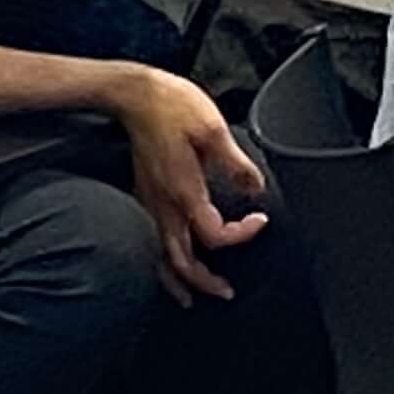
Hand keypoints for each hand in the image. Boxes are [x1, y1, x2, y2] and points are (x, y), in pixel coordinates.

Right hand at [111, 66, 270, 302]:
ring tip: (190, 298)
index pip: (215, 234)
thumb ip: (237, 164)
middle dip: (204, 282)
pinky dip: (161, 262)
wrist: (133, 94)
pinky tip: (169, 263)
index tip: (259, 220)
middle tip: (225, 292)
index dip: (242, 234)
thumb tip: (255, 188)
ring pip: (159, 257)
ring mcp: (149, 202)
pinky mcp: (143, 195)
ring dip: (177, 281)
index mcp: (185, 191)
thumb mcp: (214, 129)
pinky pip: (148, 241)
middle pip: (182, 261)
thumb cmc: (171, 106)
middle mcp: (164, 204)